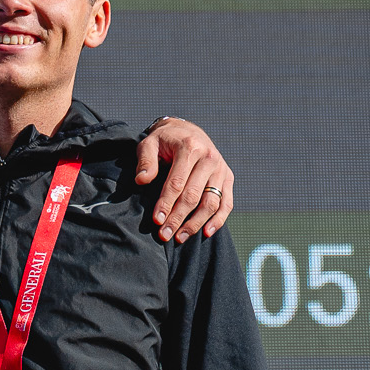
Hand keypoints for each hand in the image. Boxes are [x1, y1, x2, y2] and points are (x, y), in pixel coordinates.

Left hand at [135, 117, 234, 242]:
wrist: (188, 131)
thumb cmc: (165, 141)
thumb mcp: (150, 143)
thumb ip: (146, 161)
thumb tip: (141, 180)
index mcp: (190, 148)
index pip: (177, 182)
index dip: (166, 203)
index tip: (156, 220)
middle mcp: (209, 158)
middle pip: (194, 195)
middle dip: (178, 218)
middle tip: (164, 235)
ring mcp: (221, 169)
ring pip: (211, 202)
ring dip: (196, 223)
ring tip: (180, 238)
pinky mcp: (228, 177)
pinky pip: (227, 203)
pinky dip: (218, 220)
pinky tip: (206, 232)